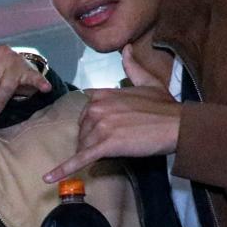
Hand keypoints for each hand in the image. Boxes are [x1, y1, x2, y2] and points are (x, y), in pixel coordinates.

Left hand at [47, 44, 180, 182]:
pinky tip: (48, 178)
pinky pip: (80, 159)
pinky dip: (63, 170)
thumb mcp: (148, 81)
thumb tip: (127, 48)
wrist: (177, 125)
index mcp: (102, 94)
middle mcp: (97, 108)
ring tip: (113, 152)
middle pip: (82, 131)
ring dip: (93, 153)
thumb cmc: (165, 106)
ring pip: (84, 146)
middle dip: (92, 139)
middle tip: (115, 143)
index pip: (85, 113)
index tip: (106, 129)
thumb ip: (133, 66)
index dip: (93, 124)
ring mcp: (100, 126)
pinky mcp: (104, 145)